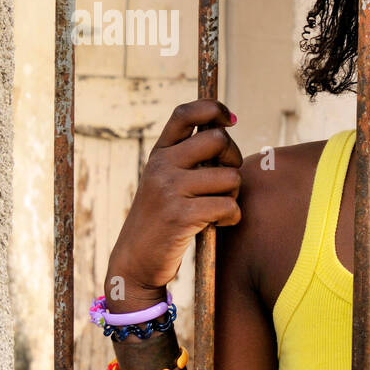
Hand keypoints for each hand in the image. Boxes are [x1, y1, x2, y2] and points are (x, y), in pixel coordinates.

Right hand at [106, 99, 242, 308]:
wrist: (136, 260)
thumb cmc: (163, 219)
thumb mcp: (167, 180)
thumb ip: (190, 157)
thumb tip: (225, 128)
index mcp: (159, 153)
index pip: (185, 113)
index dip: (213, 108)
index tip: (230, 119)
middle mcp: (161, 165)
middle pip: (217, 140)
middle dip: (233, 159)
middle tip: (225, 180)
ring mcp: (168, 189)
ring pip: (230, 177)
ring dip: (234, 195)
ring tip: (217, 208)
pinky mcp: (179, 215)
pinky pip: (228, 206)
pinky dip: (232, 218)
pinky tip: (218, 224)